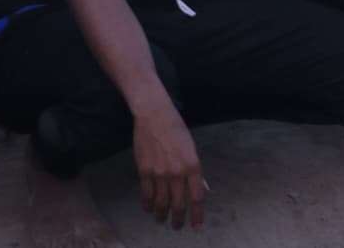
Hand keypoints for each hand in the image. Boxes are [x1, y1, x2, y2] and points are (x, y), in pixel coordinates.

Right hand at [130, 103, 205, 227]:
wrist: (155, 116)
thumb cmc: (177, 130)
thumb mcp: (192, 149)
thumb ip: (195, 171)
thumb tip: (200, 190)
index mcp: (193, 166)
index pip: (197, 197)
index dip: (197, 215)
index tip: (197, 227)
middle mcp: (177, 172)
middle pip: (178, 205)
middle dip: (178, 219)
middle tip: (177, 226)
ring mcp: (159, 173)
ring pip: (161, 203)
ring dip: (161, 215)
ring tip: (162, 220)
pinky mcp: (144, 171)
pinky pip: (146, 194)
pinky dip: (147, 204)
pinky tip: (148, 208)